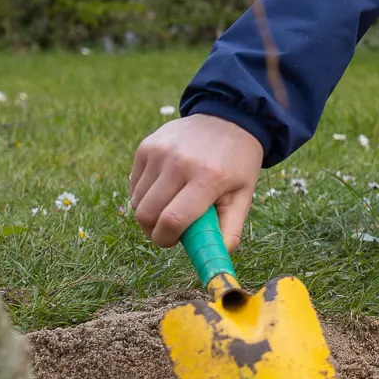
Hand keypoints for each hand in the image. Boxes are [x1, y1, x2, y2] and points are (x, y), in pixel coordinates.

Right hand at [129, 114, 263, 250]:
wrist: (229, 118)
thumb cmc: (237, 164)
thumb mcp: (243, 196)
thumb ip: (230, 230)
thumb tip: (215, 260)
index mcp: (208, 178)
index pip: (173, 221)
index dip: (166, 240)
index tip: (172, 241)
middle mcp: (180, 163)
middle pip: (146, 215)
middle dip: (154, 231)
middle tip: (170, 228)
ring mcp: (159, 152)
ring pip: (137, 201)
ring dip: (150, 212)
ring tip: (172, 204)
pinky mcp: (146, 146)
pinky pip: (134, 184)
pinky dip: (144, 194)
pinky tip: (165, 187)